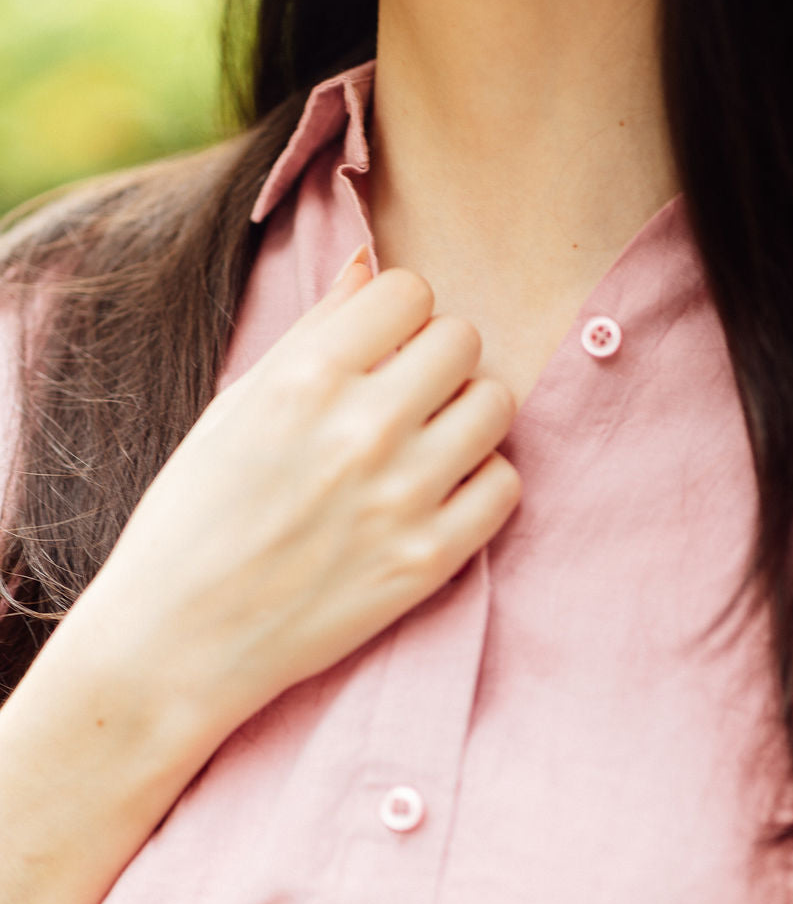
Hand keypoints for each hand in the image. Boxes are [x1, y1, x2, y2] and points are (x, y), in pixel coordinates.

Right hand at [80, 250, 521, 735]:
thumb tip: (369, 263)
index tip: (383, 348)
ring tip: (427, 445)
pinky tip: (439, 497)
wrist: (177, 640)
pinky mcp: (428, 560)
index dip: (399, 317)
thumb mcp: (235, 408)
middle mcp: (362, 428)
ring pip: (495, 405)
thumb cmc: (193, 518)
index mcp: (305, 378)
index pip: (409, 291)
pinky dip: (480, 484)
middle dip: (438, 360)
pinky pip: (505, 485)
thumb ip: (313, 333)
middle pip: (463, 340)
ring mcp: (402, 497)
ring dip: (466, 416)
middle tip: (408, 398)